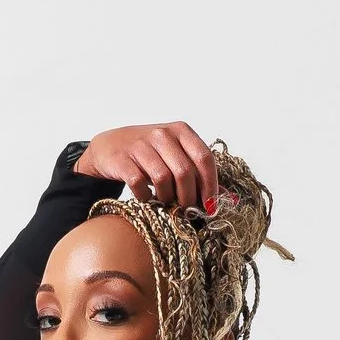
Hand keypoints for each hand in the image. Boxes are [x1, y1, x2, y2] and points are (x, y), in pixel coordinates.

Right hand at [76, 121, 220, 214]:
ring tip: (165, 202)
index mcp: (181, 131)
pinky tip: (146, 197)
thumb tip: (229, 199)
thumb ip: (200, 174)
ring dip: (167, 198)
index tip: (210, 207)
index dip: (211, 186)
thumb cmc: (150, 155)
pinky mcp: (122, 158)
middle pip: (185, 172)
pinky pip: (139, 184)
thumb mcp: (177, 157)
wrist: (110, 147)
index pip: (204, 158)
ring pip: (163, 179)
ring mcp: (141, 144)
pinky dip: (145, 197)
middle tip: (186, 209)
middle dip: (188, 197)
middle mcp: (162, 134)